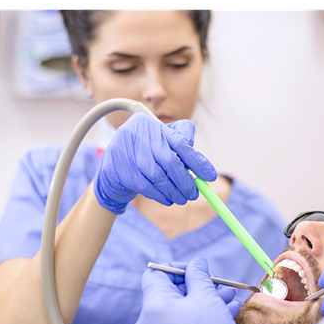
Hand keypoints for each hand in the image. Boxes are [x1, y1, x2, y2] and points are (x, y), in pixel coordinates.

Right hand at [94, 113, 216, 213]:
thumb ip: (182, 147)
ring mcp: (126, 151)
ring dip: (173, 191)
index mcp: (150, 123)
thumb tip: (204, 167)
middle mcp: (137, 133)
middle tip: (194, 193)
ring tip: (181, 199)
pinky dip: (160, 196)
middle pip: (169, 161)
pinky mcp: (120, 170)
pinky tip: (167, 199)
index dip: (197, 161)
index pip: (180, 142)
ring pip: (158, 176)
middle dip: (185, 181)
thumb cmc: (145, 155)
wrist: (113, 169)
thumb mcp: (162, 144)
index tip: (210, 176)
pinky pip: (146, 187)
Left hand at [134, 257, 242, 323]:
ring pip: (179, 311)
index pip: (155, 274)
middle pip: (170, 293)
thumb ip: (199, 276)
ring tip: (229, 298)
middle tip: (221, 285)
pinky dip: (198, 319)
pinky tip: (225, 313)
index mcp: (153, 305)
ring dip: (203, 302)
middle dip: (198, 286)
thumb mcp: (206, 298)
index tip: (198, 270)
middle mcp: (148, 322)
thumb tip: (196, 263)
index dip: (177, 268)